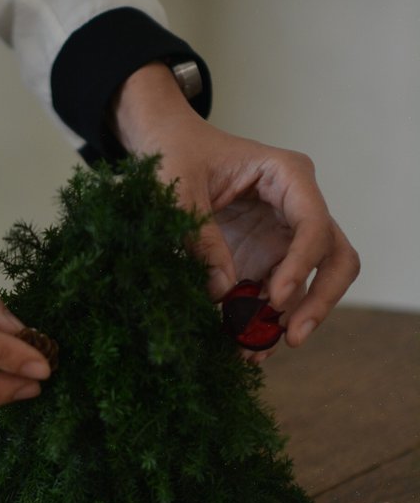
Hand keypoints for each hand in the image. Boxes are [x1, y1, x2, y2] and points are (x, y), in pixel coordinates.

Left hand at [112, 64, 359, 360]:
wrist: (167, 150)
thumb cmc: (177, 155)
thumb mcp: (179, 190)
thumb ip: (200, 237)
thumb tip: (223, 292)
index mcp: (287, 175)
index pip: (314, 224)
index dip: (301, 265)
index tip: (275, 299)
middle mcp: (297, 207)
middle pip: (335, 257)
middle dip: (320, 300)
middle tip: (293, 338)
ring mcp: (284, 237)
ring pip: (313, 284)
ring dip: (289, 321)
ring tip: (254, 352)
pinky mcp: (266, 260)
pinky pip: (278, 298)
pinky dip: (265, 323)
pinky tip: (246, 347)